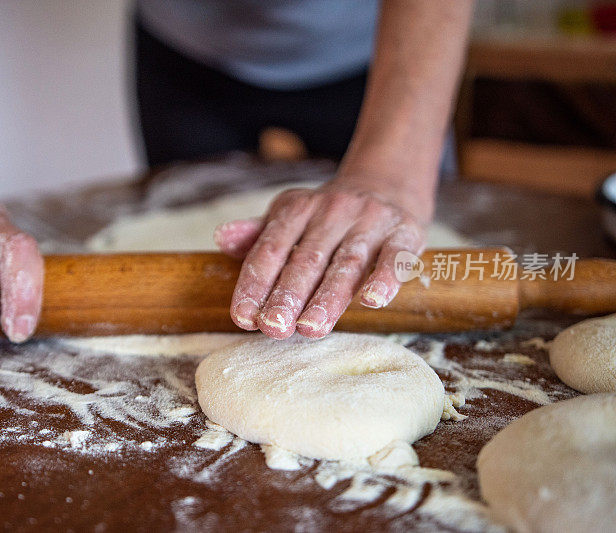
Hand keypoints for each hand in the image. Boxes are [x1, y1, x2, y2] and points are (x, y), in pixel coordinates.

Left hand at [214, 178, 429, 339]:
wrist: (387, 183)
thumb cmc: (326, 214)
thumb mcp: (289, 215)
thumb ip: (256, 234)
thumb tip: (221, 238)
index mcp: (298, 208)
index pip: (271, 248)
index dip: (255, 283)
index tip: (242, 317)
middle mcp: (332, 211)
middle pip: (307, 259)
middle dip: (288, 295)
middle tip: (273, 328)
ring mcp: (370, 221)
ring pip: (346, 263)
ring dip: (328, 298)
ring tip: (310, 328)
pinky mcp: (404, 232)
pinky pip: (395, 256)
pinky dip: (384, 278)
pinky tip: (372, 301)